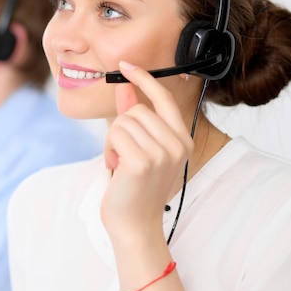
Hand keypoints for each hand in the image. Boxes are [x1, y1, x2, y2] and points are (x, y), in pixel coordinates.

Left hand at [101, 61, 192, 242]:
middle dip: (120, 128)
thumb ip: (132, 116)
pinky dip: (108, 149)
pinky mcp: (143, 161)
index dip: (144, 79)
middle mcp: (177, 144)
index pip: (163, 98)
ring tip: (120, 163)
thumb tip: (123, 86)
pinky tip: (115, 168)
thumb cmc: (134, 188)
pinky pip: (115, 134)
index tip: (126, 65)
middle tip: (121, 154)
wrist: (134, 225)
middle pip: (136, 110)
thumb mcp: (138, 148)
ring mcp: (162, 153)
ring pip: (124, 121)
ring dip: (113, 141)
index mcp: (182, 139)